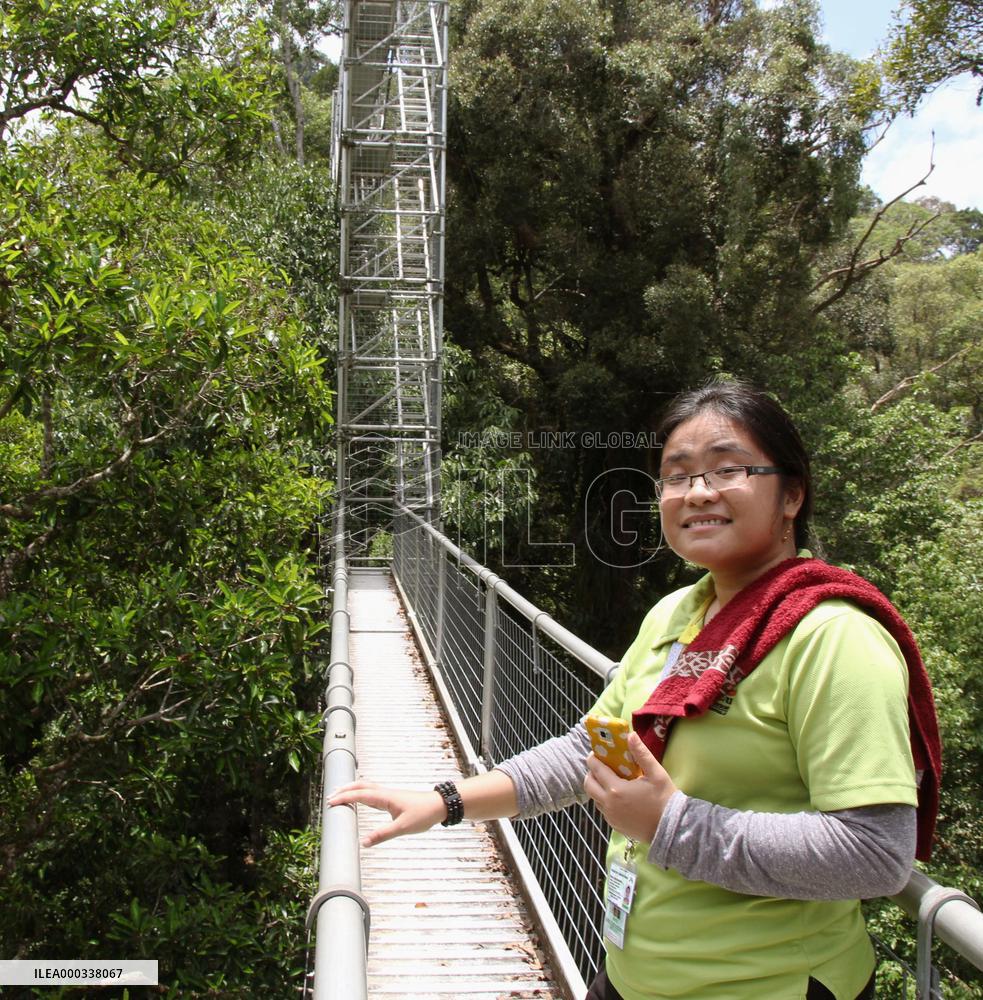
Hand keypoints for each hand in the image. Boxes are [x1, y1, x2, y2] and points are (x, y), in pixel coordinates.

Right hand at [328, 781, 446, 846]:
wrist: (439, 805)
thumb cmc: (423, 814)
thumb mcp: (402, 827)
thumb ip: (382, 835)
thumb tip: (364, 843)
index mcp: (385, 797)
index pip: (360, 795)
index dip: (344, 798)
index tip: (331, 802)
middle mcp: (385, 793)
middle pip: (360, 786)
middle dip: (345, 789)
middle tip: (330, 796)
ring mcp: (389, 795)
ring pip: (366, 787)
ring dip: (352, 789)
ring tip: (340, 795)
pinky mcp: (392, 798)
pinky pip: (372, 793)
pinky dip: (361, 793)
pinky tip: (360, 800)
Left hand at [584, 732, 676, 843]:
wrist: (672, 829)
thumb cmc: (665, 799)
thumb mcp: (656, 773)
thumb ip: (641, 753)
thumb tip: (631, 734)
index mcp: (616, 789)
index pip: (596, 770)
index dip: (593, 759)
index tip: (596, 752)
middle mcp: (608, 804)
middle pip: (588, 785)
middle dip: (591, 773)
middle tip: (601, 766)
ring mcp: (611, 817)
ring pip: (594, 798)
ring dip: (597, 788)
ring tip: (610, 780)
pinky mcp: (615, 826)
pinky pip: (603, 810)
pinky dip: (604, 801)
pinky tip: (618, 796)